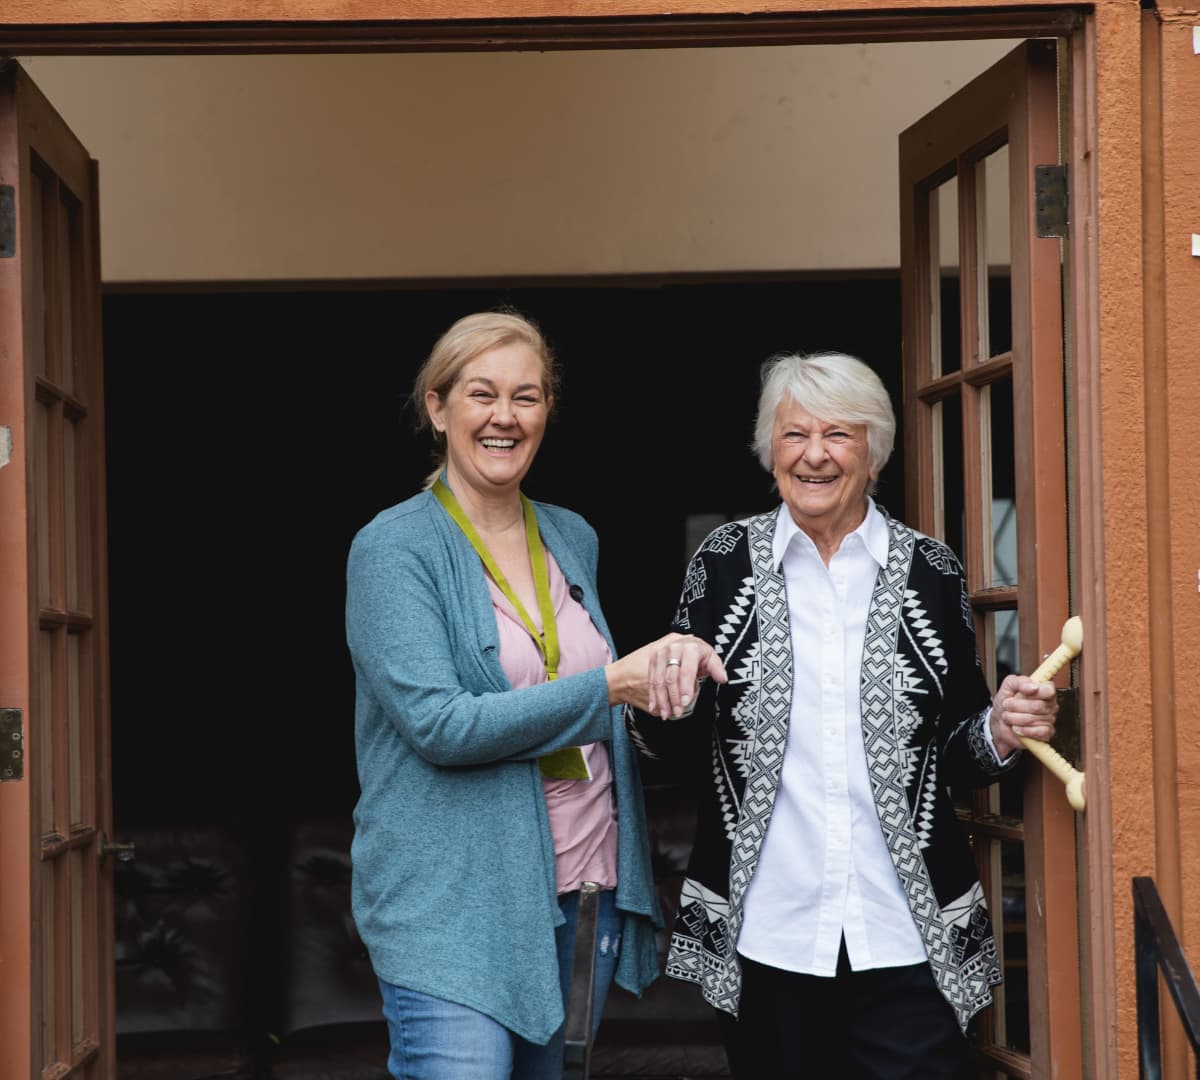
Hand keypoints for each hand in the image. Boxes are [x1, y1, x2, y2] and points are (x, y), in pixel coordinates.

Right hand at [605, 632, 726, 716]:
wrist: (681, 643)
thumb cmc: (697, 653)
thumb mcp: (710, 657)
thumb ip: (716, 668)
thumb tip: (722, 678)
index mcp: (690, 647)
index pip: (686, 670)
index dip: (686, 687)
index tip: (686, 702)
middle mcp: (674, 648)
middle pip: (671, 677)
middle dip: (674, 697)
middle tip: (677, 711)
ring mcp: (661, 653)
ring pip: (659, 680)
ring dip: (662, 699)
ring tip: (667, 713)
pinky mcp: (653, 659)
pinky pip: (651, 680)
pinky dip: (653, 695)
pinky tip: (655, 707)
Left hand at [989, 674, 1057, 757]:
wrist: (998, 722)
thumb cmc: (1006, 704)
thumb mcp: (1007, 687)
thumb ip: (1019, 682)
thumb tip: (1033, 686)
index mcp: (1042, 690)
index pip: (1049, 689)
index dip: (1037, 692)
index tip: (1023, 692)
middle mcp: (1048, 705)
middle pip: (1038, 706)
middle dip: (1016, 706)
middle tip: (1007, 705)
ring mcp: (1049, 719)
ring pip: (1034, 719)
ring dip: (1015, 718)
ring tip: (1009, 716)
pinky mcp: (1046, 733)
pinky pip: (1039, 732)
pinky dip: (1024, 730)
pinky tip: (1017, 727)